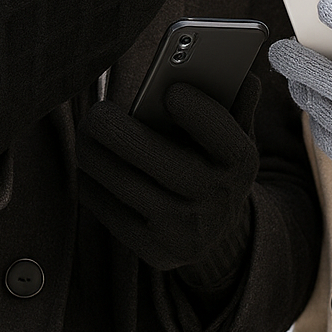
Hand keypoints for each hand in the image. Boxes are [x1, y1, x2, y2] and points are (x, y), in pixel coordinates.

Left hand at [75, 74, 260, 270]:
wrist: (216, 231)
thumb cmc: (215, 163)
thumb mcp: (236, 134)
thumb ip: (237, 104)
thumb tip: (245, 79)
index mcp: (240, 162)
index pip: (223, 135)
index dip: (198, 112)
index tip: (171, 91)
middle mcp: (216, 198)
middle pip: (161, 162)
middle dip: (121, 132)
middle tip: (98, 112)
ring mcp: (185, 230)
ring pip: (128, 186)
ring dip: (96, 155)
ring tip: (85, 132)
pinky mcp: (156, 252)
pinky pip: (113, 215)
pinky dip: (94, 186)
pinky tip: (89, 165)